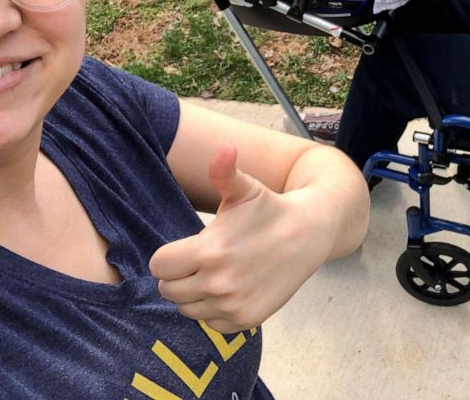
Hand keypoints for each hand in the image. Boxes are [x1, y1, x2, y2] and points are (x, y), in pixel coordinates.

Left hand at [149, 144, 327, 332]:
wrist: (309, 234)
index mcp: (209, 250)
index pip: (160, 265)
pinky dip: (214, 309)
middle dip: (179, 275)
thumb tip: (224, 147)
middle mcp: (218, 283)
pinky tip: (229, 288)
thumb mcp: (245, 189)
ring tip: (215, 273)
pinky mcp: (245, 320)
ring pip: (187, 309)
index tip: (186, 247)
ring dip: (194, 294)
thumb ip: (225, 172)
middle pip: (169, 290)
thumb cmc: (270, 209)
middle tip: (200, 260)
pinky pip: (210, 322)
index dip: (168, 256)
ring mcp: (232, 304)